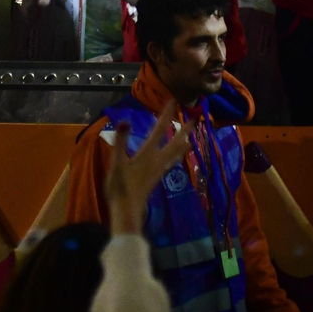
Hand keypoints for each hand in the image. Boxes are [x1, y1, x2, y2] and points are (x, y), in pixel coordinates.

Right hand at [104, 104, 191, 235]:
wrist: (127, 210)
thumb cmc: (120, 187)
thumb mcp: (117, 163)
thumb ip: (121, 142)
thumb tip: (124, 121)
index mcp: (147, 153)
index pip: (159, 130)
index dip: (166, 114)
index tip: (174, 101)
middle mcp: (157, 160)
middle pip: (175, 142)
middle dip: (185, 129)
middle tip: (196, 118)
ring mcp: (159, 170)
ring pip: (176, 153)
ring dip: (184, 142)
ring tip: (191, 137)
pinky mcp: (157, 178)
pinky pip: (171, 162)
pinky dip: (177, 155)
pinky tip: (176, 157)